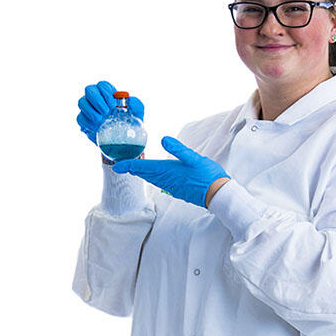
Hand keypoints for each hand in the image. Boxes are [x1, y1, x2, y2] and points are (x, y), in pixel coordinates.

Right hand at [76, 80, 145, 145]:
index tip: (113, 104)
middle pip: (89, 89)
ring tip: (100, 119)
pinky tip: (95, 127)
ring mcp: (89, 110)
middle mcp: (97, 100)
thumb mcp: (137, 114)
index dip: (106, 92)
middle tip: (106, 111)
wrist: (123, 143)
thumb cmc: (129, 124)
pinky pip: (80, 118)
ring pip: (82, 102)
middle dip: (97, 99)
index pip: (102, 85)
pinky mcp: (85, 122)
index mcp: (108, 95)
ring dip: (90, 110)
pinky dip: (87, 122)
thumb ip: (137, 105)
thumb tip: (130, 100)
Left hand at [111, 136, 228, 208]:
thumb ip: (178, 149)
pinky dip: (153, 178)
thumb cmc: (208, 176)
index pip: (143, 167)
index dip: (128, 165)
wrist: (218, 195)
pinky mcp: (179, 190)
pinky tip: (156, 176)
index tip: (116, 166)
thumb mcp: (194, 158)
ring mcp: (172, 187)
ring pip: (152, 179)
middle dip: (133, 169)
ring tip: (135, 169)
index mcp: (168, 171)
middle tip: (122, 166)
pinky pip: (161, 183)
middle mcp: (167, 180)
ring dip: (143, 174)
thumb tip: (163, 139)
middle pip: (145, 174)